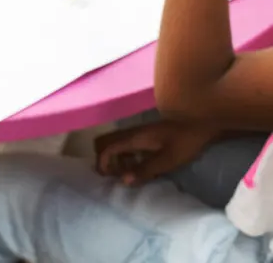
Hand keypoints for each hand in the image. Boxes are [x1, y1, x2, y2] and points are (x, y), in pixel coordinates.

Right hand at [95, 120, 220, 184]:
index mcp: (133, 138)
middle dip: (104, 158)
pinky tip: (139, 165)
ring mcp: (138, 132)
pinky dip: (125, 155)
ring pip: (116, 143)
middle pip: (105, 142)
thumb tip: (123, 180)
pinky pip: (127, 143)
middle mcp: (131, 133)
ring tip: (126, 174)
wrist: (201, 123)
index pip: (107, 147)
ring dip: (115, 158)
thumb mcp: (166, 160)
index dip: (102, 162)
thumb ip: (144, 170)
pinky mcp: (146, 134)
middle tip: (112, 174)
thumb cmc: (185, 142)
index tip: (106, 177)